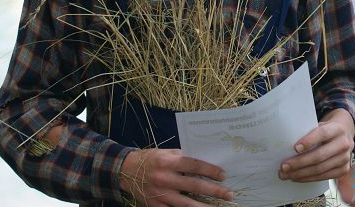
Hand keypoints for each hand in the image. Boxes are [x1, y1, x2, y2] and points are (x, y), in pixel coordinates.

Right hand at [119, 148, 233, 206]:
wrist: (124, 171)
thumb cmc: (150, 159)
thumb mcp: (166, 153)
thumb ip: (183, 157)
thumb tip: (204, 163)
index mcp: (169, 162)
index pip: (195, 166)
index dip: (211, 171)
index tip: (223, 176)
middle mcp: (165, 179)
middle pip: (195, 186)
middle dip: (214, 191)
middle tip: (229, 194)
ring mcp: (160, 195)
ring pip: (187, 205)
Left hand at [279, 108, 354, 181]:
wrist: (345, 133)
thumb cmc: (327, 129)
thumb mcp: (321, 124)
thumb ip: (309, 132)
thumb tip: (287, 145)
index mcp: (337, 129)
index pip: (323, 134)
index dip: (309, 141)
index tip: (295, 148)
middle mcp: (344, 143)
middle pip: (319, 156)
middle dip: (299, 163)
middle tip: (284, 166)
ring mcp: (345, 158)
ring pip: (320, 169)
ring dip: (300, 173)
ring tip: (286, 174)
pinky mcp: (343, 170)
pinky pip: (323, 177)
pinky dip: (308, 178)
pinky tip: (297, 177)